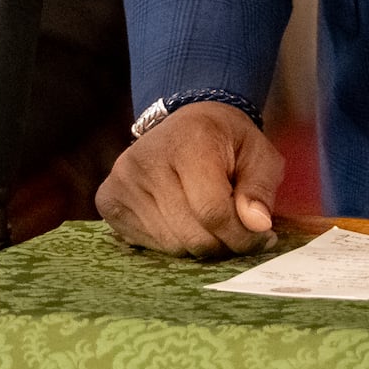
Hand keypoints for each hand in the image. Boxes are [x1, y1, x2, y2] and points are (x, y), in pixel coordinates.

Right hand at [96, 102, 285, 254]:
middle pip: (191, 234)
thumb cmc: (226, 142)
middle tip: (237, 233)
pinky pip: (148, 243)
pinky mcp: (108, 199)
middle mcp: (146, 159)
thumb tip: (258, 225)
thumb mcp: (259, 155)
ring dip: (198, 245)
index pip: (212, 211)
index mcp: (187, 142)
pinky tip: (182, 221)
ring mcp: (121, 180)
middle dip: (222, 244)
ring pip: (171, 244)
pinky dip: (172, 242)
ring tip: (210, 224)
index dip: (241, 236)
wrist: (186, 123)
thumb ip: (260, 189)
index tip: (261, 238)